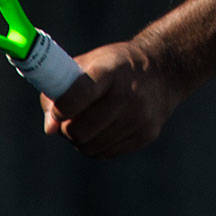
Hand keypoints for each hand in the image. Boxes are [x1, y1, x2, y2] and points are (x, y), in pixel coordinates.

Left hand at [40, 38, 184, 157]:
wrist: (164, 70)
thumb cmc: (116, 66)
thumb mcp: (89, 63)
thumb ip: (61, 90)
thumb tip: (50, 128)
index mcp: (110, 71)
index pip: (75, 98)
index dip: (60, 109)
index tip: (59, 109)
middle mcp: (128, 95)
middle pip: (79, 130)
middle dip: (67, 129)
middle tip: (68, 120)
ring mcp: (140, 117)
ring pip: (91, 147)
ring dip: (81, 140)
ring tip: (86, 123)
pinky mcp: (147, 134)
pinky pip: (107, 153)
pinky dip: (98, 145)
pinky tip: (104, 128)